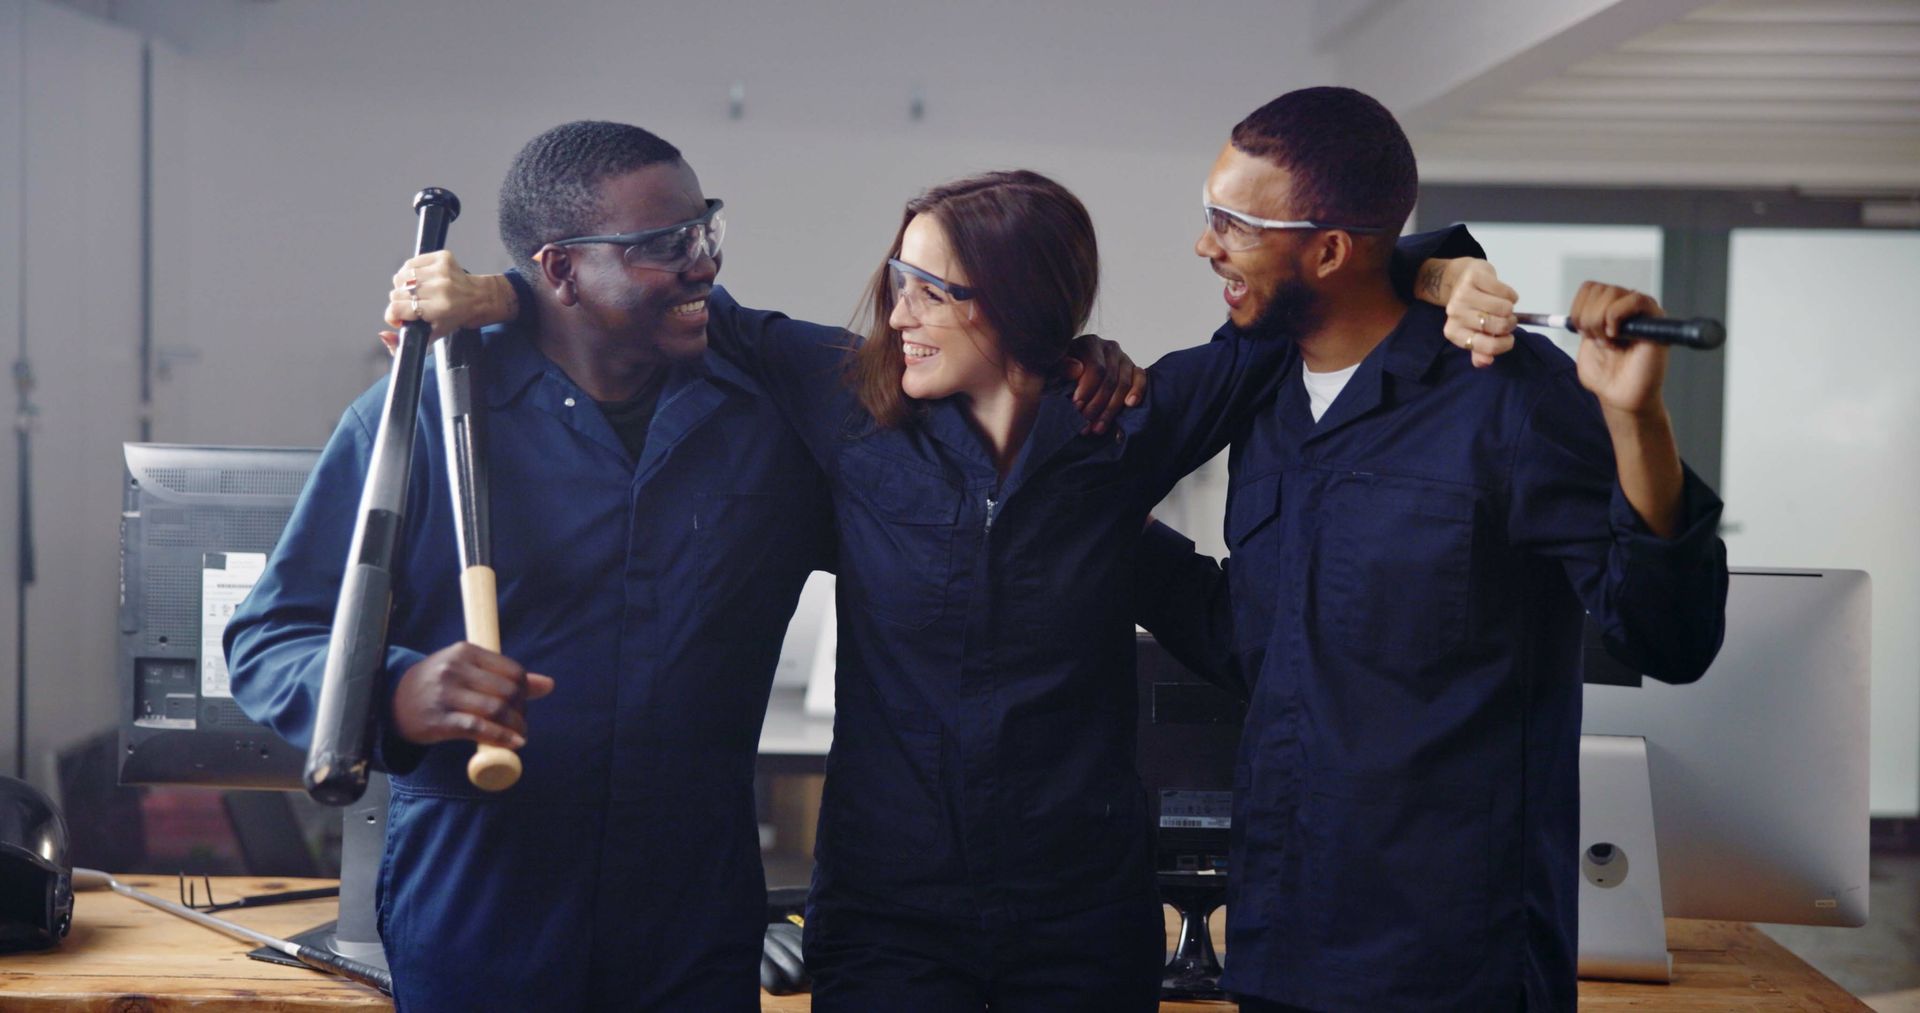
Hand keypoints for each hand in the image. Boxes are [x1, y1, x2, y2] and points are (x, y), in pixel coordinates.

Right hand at [383, 251, 517, 341]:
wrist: (478, 298)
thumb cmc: (454, 317)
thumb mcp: (431, 335)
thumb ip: (404, 342)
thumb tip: (383, 334)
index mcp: (439, 309)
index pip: (397, 309)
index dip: (393, 315)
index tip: (399, 318)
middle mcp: (440, 288)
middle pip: (397, 293)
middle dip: (399, 302)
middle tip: (411, 305)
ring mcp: (441, 271)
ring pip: (401, 276)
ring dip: (403, 286)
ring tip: (415, 292)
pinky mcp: (442, 257)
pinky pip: (410, 263)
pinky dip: (411, 271)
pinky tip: (421, 279)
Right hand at [391, 642, 554, 748]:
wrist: (392, 703)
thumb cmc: (439, 686)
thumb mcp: (469, 672)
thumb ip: (506, 676)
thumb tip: (549, 684)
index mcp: (466, 652)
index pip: (513, 671)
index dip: (526, 691)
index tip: (523, 706)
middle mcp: (455, 669)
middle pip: (508, 691)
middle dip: (522, 711)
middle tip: (521, 724)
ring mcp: (445, 694)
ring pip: (496, 709)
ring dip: (516, 727)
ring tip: (519, 736)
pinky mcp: (439, 720)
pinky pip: (477, 728)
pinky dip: (500, 737)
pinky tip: (513, 744)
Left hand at [1062, 333, 1146, 434]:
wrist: (1070, 375)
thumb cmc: (1060, 373)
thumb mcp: (1054, 369)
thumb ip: (1061, 368)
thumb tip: (1077, 369)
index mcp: (1089, 343)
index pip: (1096, 369)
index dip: (1087, 390)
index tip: (1076, 407)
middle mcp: (1110, 347)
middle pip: (1109, 380)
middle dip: (1097, 405)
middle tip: (1085, 425)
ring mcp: (1124, 358)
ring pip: (1123, 385)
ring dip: (1110, 410)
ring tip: (1097, 428)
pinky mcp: (1134, 369)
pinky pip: (1141, 379)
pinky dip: (1137, 392)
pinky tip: (1129, 405)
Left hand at [1437, 258, 1518, 368]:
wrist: (1460, 280)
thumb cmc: (1472, 310)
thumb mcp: (1473, 331)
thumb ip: (1480, 350)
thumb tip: (1486, 362)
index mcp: (1453, 332)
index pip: (1487, 347)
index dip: (1504, 344)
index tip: (1509, 339)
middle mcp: (1455, 314)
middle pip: (1499, 326)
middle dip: (1510, 324)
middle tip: (1507, 319)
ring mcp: (1463, 294)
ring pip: (1505, 308)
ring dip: (1510, 309)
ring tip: (1504, 307)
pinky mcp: (1474, 277)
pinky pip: (1506, 292)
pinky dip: (1510, 295)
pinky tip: (1502, 294)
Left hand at [1569, 281, 1668, 416]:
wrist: (1621, 397)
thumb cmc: (1606, 376)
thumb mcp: (1583, 346)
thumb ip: (1581, 322)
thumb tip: (1580, 308)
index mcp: (1609, 310)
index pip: (1589, 288)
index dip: (1579, 309)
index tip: (1582, 332)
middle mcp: (1626, 307)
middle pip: (1599, 290)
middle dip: (1589, 319)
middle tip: (1599, 341)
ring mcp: (1641, 311)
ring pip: (1612, 293)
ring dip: (1601, 321)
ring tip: (1610, 342)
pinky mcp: (1656, 318)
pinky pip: (1635, 300)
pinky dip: (1617, 317)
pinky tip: (1617, 336)